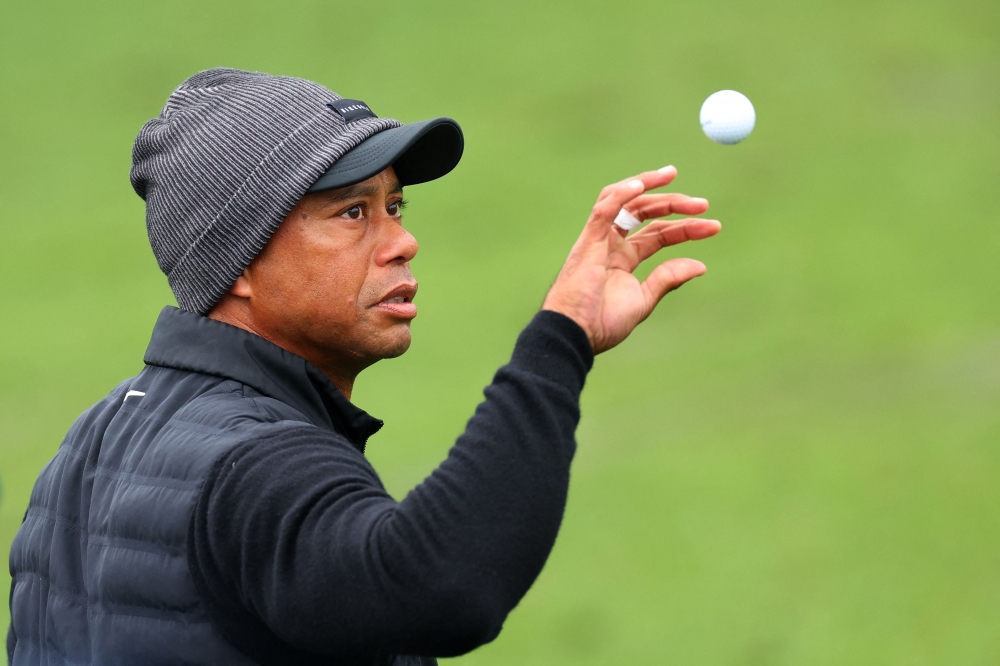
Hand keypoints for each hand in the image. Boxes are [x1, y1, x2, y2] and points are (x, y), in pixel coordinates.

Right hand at [542, 166, 720, 353]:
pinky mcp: (588, 240)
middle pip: (644, 212)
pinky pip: (604, 209)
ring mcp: (598, 240)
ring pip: (623, 200)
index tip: (713, 226)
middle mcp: (611, 244)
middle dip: (674, 204)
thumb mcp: (644, 299)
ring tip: (670, 175)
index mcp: (623, 258)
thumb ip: (668, 278)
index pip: (658, 233)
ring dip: (647, 185)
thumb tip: (700, 265)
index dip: (685, 228)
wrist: (577, 333)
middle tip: (703, 205)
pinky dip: (621, 194)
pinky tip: (641, 185)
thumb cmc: (602, 321)